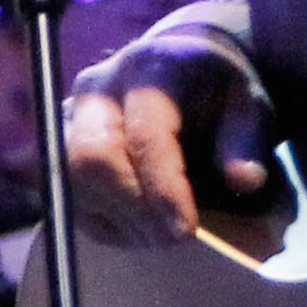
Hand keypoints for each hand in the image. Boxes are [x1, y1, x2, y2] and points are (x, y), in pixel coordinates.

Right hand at [63, 34, 270, 244]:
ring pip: (70, 181)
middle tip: (171, 238)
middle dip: (132, 208)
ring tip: (159, 232)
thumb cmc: (218, 94)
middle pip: (90, 157)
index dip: (162, 188)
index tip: (185, 231)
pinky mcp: (58, 145)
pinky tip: (139, 225)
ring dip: (116, 219)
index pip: (145, 134)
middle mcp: (99, 87)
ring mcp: (71, 116)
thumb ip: (245, 141)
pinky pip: (67, 197)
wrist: (184, 69)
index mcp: (151, 69)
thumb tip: (244, 179)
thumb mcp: (248, 107)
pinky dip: (103, 222)